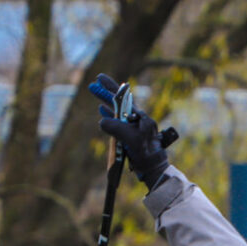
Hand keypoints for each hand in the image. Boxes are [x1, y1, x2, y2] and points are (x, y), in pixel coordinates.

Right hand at [89, 73, 172, 188]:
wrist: (153, 167)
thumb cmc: (146, 152)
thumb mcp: (130, 138)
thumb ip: (116, 128)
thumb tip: (102, 121)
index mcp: (139, 116)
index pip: (123, 97)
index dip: (110, 87)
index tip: (100, 78)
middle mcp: (137, 119)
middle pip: (119, 102)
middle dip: (106, 94)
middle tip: (93, 85)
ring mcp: (133, 128)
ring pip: (117, 112)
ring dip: (106, 104)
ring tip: (96, 97)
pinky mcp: (131, 136)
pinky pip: (118, 122)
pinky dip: (110, 116)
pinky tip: (102, 112)